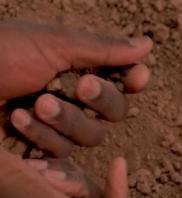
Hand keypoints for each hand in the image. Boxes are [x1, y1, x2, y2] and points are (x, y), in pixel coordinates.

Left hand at [0, 19, 152, 156]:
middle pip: (115, 113)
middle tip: (79, 87)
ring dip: (66, 121)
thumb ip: (103, 49)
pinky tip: (18, 121)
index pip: (122, 80)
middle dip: (100, 101)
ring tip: (34, 105)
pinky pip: (62, 153)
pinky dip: (42, 138)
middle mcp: (74, 98)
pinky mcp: (41, 146)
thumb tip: (147, 45)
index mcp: (80, 68)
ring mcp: (59, 125)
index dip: (133, 82)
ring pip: (91, 138)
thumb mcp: (53, 44)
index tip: (137, 77)